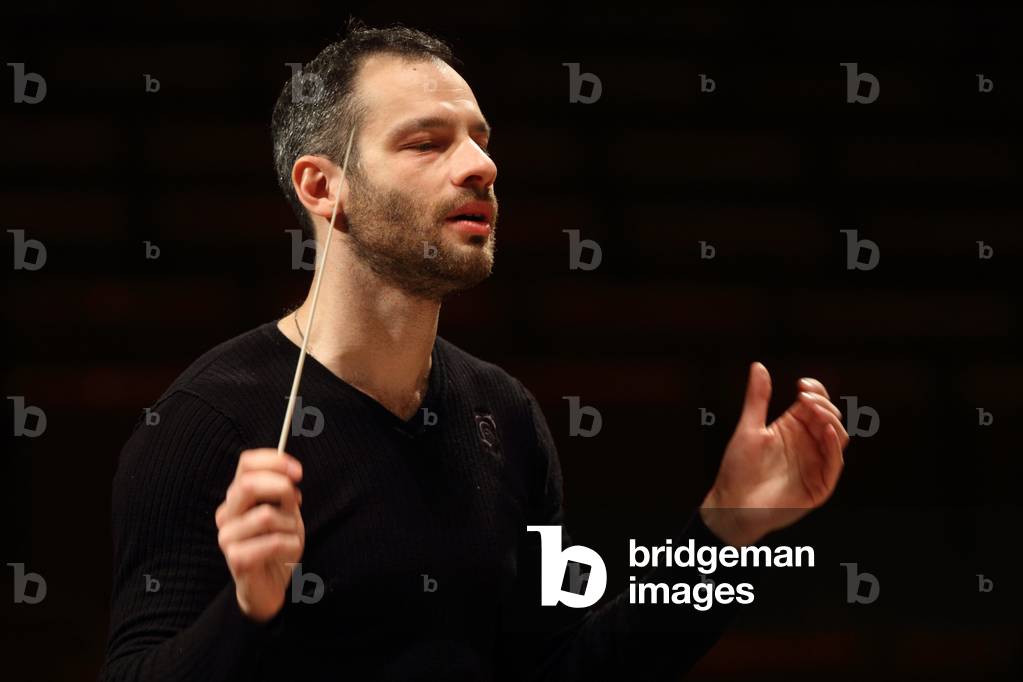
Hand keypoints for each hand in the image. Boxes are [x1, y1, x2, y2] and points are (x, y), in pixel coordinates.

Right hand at [215, 448, 304, 621]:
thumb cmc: (277, 545)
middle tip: (297, 502)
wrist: (269, 586)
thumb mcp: (286, 512)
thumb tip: (290, 475)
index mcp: (236, 498)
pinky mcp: (237, 560)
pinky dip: (290, 545)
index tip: (298, 472)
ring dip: (290, 525)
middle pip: (248, 484)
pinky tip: (288, 553)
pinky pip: (273, 542)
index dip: (274, 461)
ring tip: (290, 537)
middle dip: (281, 488)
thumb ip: (284, 492)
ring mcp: (227, 538)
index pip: (246, 463)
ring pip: (266, 515)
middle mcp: (226, 515)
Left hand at [700, 362, 848, 544]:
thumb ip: (757, 399)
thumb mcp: (748, 428)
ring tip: (814, 409)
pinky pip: (834, 463)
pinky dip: (832, 446)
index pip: (815, 405)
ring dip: (830, 420)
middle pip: (829, 418)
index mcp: (793, 429)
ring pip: (836, 437)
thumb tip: (758, 366)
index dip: (815, 392)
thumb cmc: (737, 469)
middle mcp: (808, 445)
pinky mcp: (819, 485)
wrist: (732, 505)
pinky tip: (823, 430)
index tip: (802, 384)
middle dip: (822, 403)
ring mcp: (815, 464)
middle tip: (805, 397)